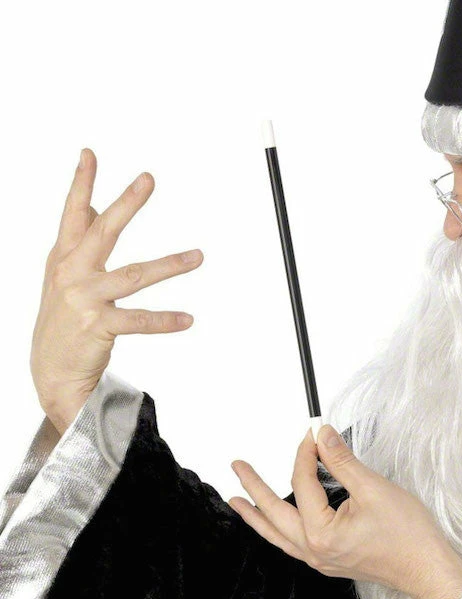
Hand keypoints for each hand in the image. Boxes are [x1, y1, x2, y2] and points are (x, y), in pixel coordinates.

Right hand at [30, 148, 203, 434]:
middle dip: (127, 204)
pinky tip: (188, 319)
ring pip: (133, 276)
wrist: (51, 369)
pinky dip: (165, 320)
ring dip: (169, 265)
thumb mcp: (65, 276)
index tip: (90, 154)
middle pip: (103, 232)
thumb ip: (81, 241)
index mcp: (63, 259)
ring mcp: (85, 300)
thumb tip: (96, 207)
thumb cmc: (62, 318)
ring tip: (198, 256)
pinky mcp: (98, 327)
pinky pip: (139, 320)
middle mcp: (71, 274)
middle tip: (148, 178)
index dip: (81, 184)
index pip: (72, 215)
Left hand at [228, 424, 461, 598]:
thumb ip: (341, 461)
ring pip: (276, 534)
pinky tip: (273, 522)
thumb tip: (322, 436)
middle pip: (274, 512)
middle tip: (237, 466)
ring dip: (256, 515)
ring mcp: (319, 559)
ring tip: (236, 501)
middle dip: (253, 487)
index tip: (313, 433)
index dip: (305, 453)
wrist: (427, 569)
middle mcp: (313, 550)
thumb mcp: (373, 488)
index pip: (302, 483)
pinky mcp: (328, 561)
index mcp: (321, 533)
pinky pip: (291, 544)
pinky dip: (276, 530)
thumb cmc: (407, 535)